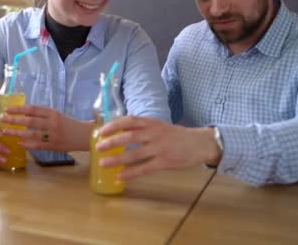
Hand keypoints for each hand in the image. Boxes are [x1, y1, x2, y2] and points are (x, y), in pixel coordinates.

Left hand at [0, 105, 91, 151]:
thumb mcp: (57, 115)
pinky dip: (28, 144)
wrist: (85, 135)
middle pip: (30, 121)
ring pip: (32, 134)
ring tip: (6, 131)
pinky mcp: (54, 146)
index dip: (19, 109)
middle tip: (3, 119)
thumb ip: (43, 115)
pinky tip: (19, 143)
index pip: (32, 109)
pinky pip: (38, 145)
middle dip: (14, 120)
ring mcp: (53, 135)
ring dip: (17, 132)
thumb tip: (24, 114)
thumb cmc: (69, 124)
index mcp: (53, 113)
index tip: (7, 109)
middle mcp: (53, 123)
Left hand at [96, 116, 220, 179]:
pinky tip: (120, 176)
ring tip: (103, 164)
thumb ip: (141, 128)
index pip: (129, 120)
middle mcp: (154, 133)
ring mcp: (160, 148)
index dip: (114, 125)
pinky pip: (145, 168)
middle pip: (130, 136)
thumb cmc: (175, 135)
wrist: (199, 143)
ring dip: (117, 159)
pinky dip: (131, 172)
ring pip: (135, 153)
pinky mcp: (165, 162)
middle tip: (98, 147)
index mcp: (151, 122)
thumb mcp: (158, 126)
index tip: (101, 131)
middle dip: (112, 142)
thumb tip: (119, 131)